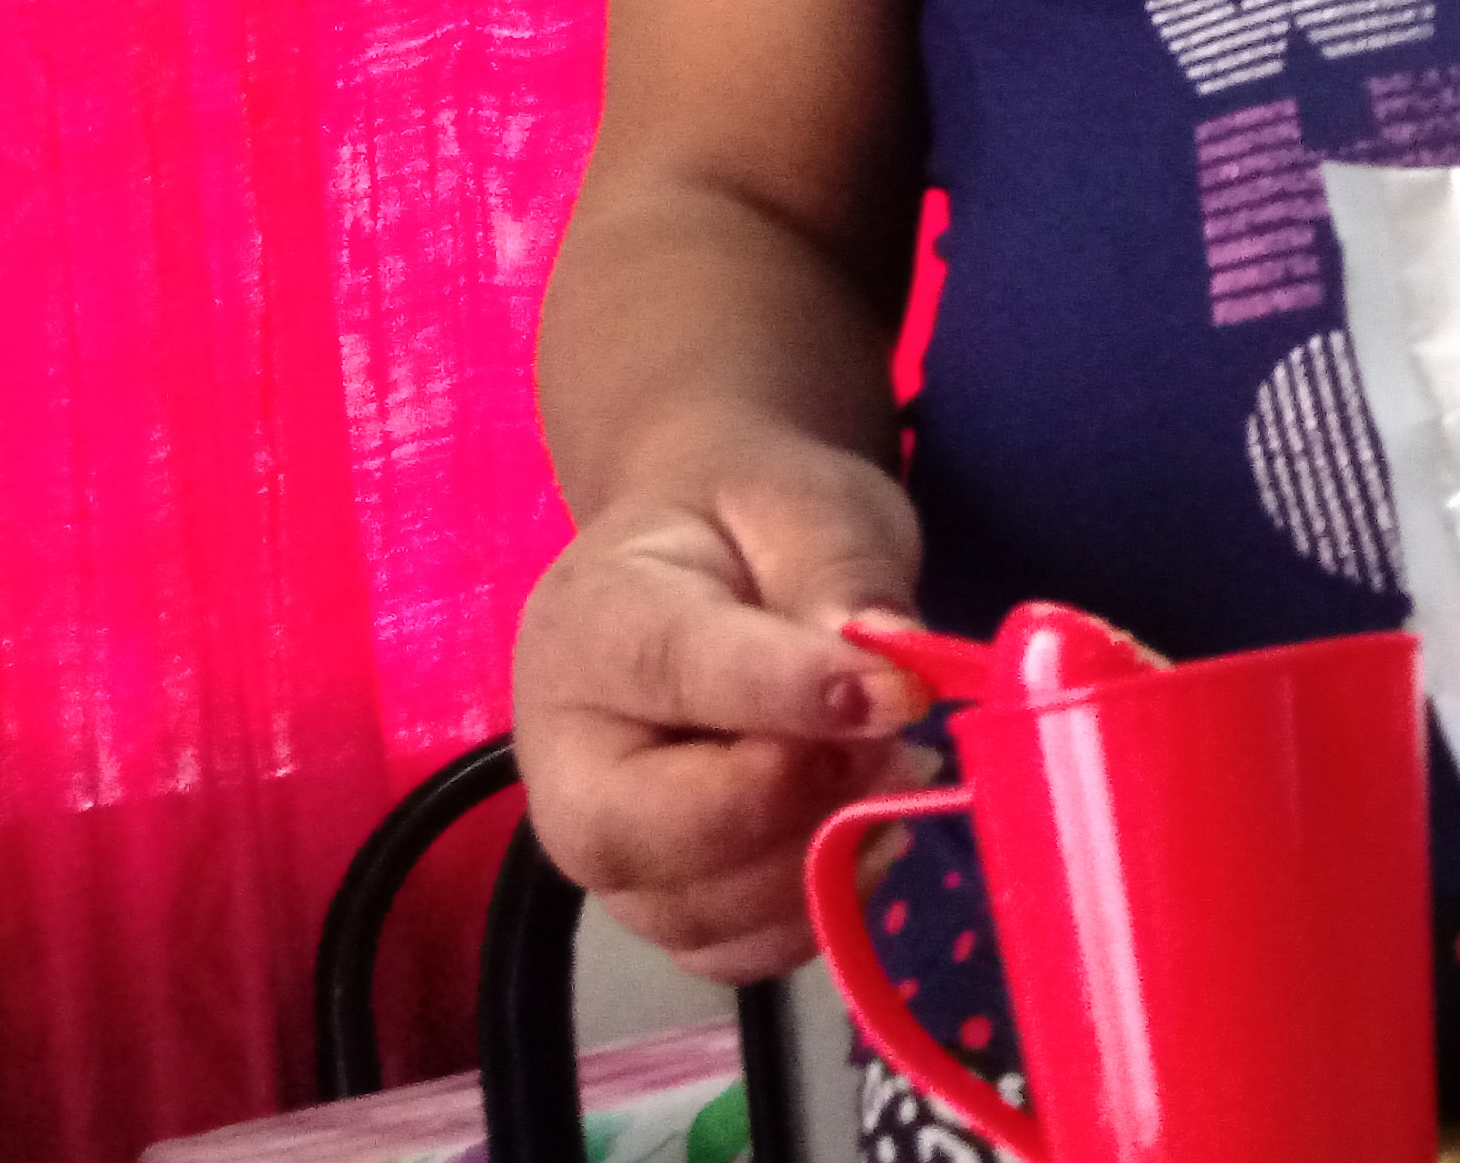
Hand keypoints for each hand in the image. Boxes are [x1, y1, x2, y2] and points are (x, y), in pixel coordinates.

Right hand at [508, 422, 933, 981]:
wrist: (714, 560)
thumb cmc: (756, 525)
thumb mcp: (808, 507)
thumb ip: (839, 574)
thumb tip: (890, 663)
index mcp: (590, 624)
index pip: (675, 674)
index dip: (792, 695)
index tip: (897, 695)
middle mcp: (563, 753)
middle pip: (639, 830)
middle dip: (785, 804)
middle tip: (892, 747)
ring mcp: (601, 843)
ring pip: (692, 911)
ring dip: (816, 865)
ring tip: (895, 776)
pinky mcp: (657, 900)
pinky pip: (726, 953)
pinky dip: (811, 916)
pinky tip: (868, 835)